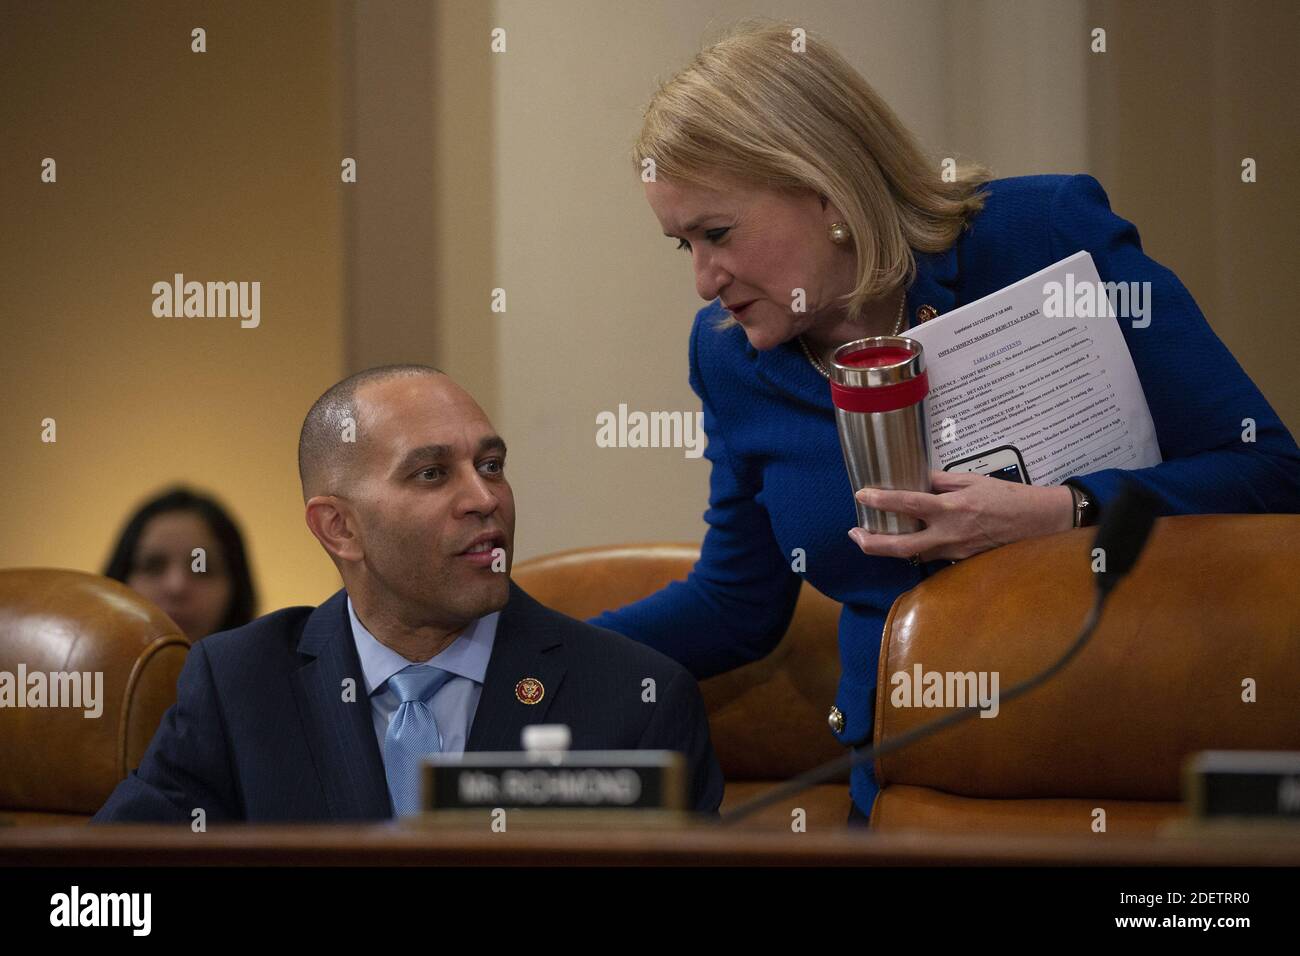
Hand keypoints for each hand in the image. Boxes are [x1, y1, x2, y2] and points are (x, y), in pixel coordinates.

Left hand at [847, 471, 1074, 562]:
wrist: (1040, 523)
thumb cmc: (1008, 497)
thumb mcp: (972, 480)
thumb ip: (941, 481)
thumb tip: (915, 480)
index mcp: (951, 508)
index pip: (907, 504)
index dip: (880, 501)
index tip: (861, 495)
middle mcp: (949, 534)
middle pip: (901, 546)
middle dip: (872, 543)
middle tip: (854, 535)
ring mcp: (955, 552)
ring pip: (913, 555)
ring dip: (890, 547)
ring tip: (872, 536)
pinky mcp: (961, 561)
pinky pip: (932, 557)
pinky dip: (915, 550)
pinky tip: (905, 540)